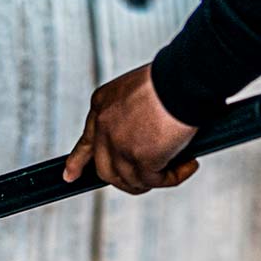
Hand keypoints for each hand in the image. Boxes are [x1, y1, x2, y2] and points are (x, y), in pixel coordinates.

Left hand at [63, 65, 200, 194]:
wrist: (183, 79)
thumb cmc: (172, 78)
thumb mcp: (139, 92)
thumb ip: (133, 117)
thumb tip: (148, 141)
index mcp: (101, 105)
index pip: (86, 141)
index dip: (79, 161)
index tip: (71, 176)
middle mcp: (104, 127)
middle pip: (105, 168)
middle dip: (122, 180)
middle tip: (143, 183)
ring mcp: (119, 146)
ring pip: (130, 180)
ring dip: (154, 180)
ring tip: (176, 169)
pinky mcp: (140, 160)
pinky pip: (156, 181)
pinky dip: (175, 176)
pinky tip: (189, 165)